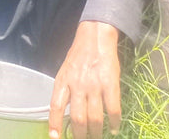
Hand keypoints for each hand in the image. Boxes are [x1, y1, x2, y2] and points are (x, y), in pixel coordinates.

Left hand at [49, 21, 121, 138]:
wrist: (94, 38)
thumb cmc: (78, 56)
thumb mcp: (65, 72)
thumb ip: (64, 90)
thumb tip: (63, 113)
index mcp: (62, 81)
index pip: (55, 106)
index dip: (54, 123)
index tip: (55, 138)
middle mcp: (77, 85)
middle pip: (77, 118)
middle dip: (80, 134)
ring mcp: (94, 85)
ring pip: (95, 118)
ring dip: (96, 132)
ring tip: (97, 137)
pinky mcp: (110, 84)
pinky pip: (113, 110)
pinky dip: (114, 123)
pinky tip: (114, 128)